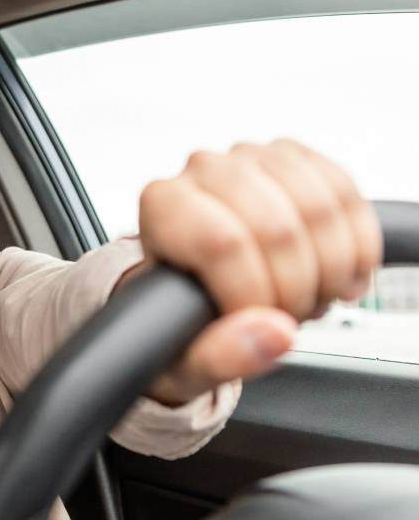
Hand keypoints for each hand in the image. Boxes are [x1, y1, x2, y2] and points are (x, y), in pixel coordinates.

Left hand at [135, 139, 381, 405]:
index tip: (258, 323)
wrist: (192, 290)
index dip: (255, 294)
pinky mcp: (296, 159)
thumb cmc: (179, 322)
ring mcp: (252, 158)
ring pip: (320, 208)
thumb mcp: (183, 360)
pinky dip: (357, 248)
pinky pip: (346, 195)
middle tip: (286, 319)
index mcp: (163, 206)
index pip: (222, 243)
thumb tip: (273, 332)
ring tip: (308, 300)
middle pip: (277, 228)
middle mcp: (204, 170)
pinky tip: (340, 279)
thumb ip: (217, 356)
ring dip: (331, 270)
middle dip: (298, 290)